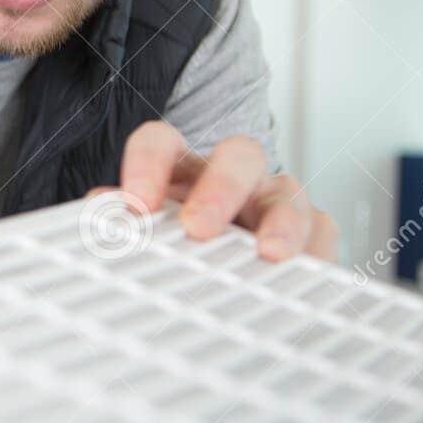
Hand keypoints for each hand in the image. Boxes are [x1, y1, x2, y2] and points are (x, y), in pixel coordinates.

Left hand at [110, 121, 337, 260]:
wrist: (226, 281)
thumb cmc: (177, 247)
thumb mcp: (148, 233)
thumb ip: (124, 222)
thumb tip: (100, 209)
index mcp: (181, 168)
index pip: (162, 142)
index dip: (148, 163)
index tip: (135, 204)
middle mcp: (230, 175)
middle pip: (238, 154)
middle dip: (220, 187)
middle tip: (198, 226)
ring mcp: (274, 200)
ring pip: (287, 193)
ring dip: (280, 221)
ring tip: (270, 251)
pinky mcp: (311, 230)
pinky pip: (322, 230)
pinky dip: (315, 249)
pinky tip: (306, 270)